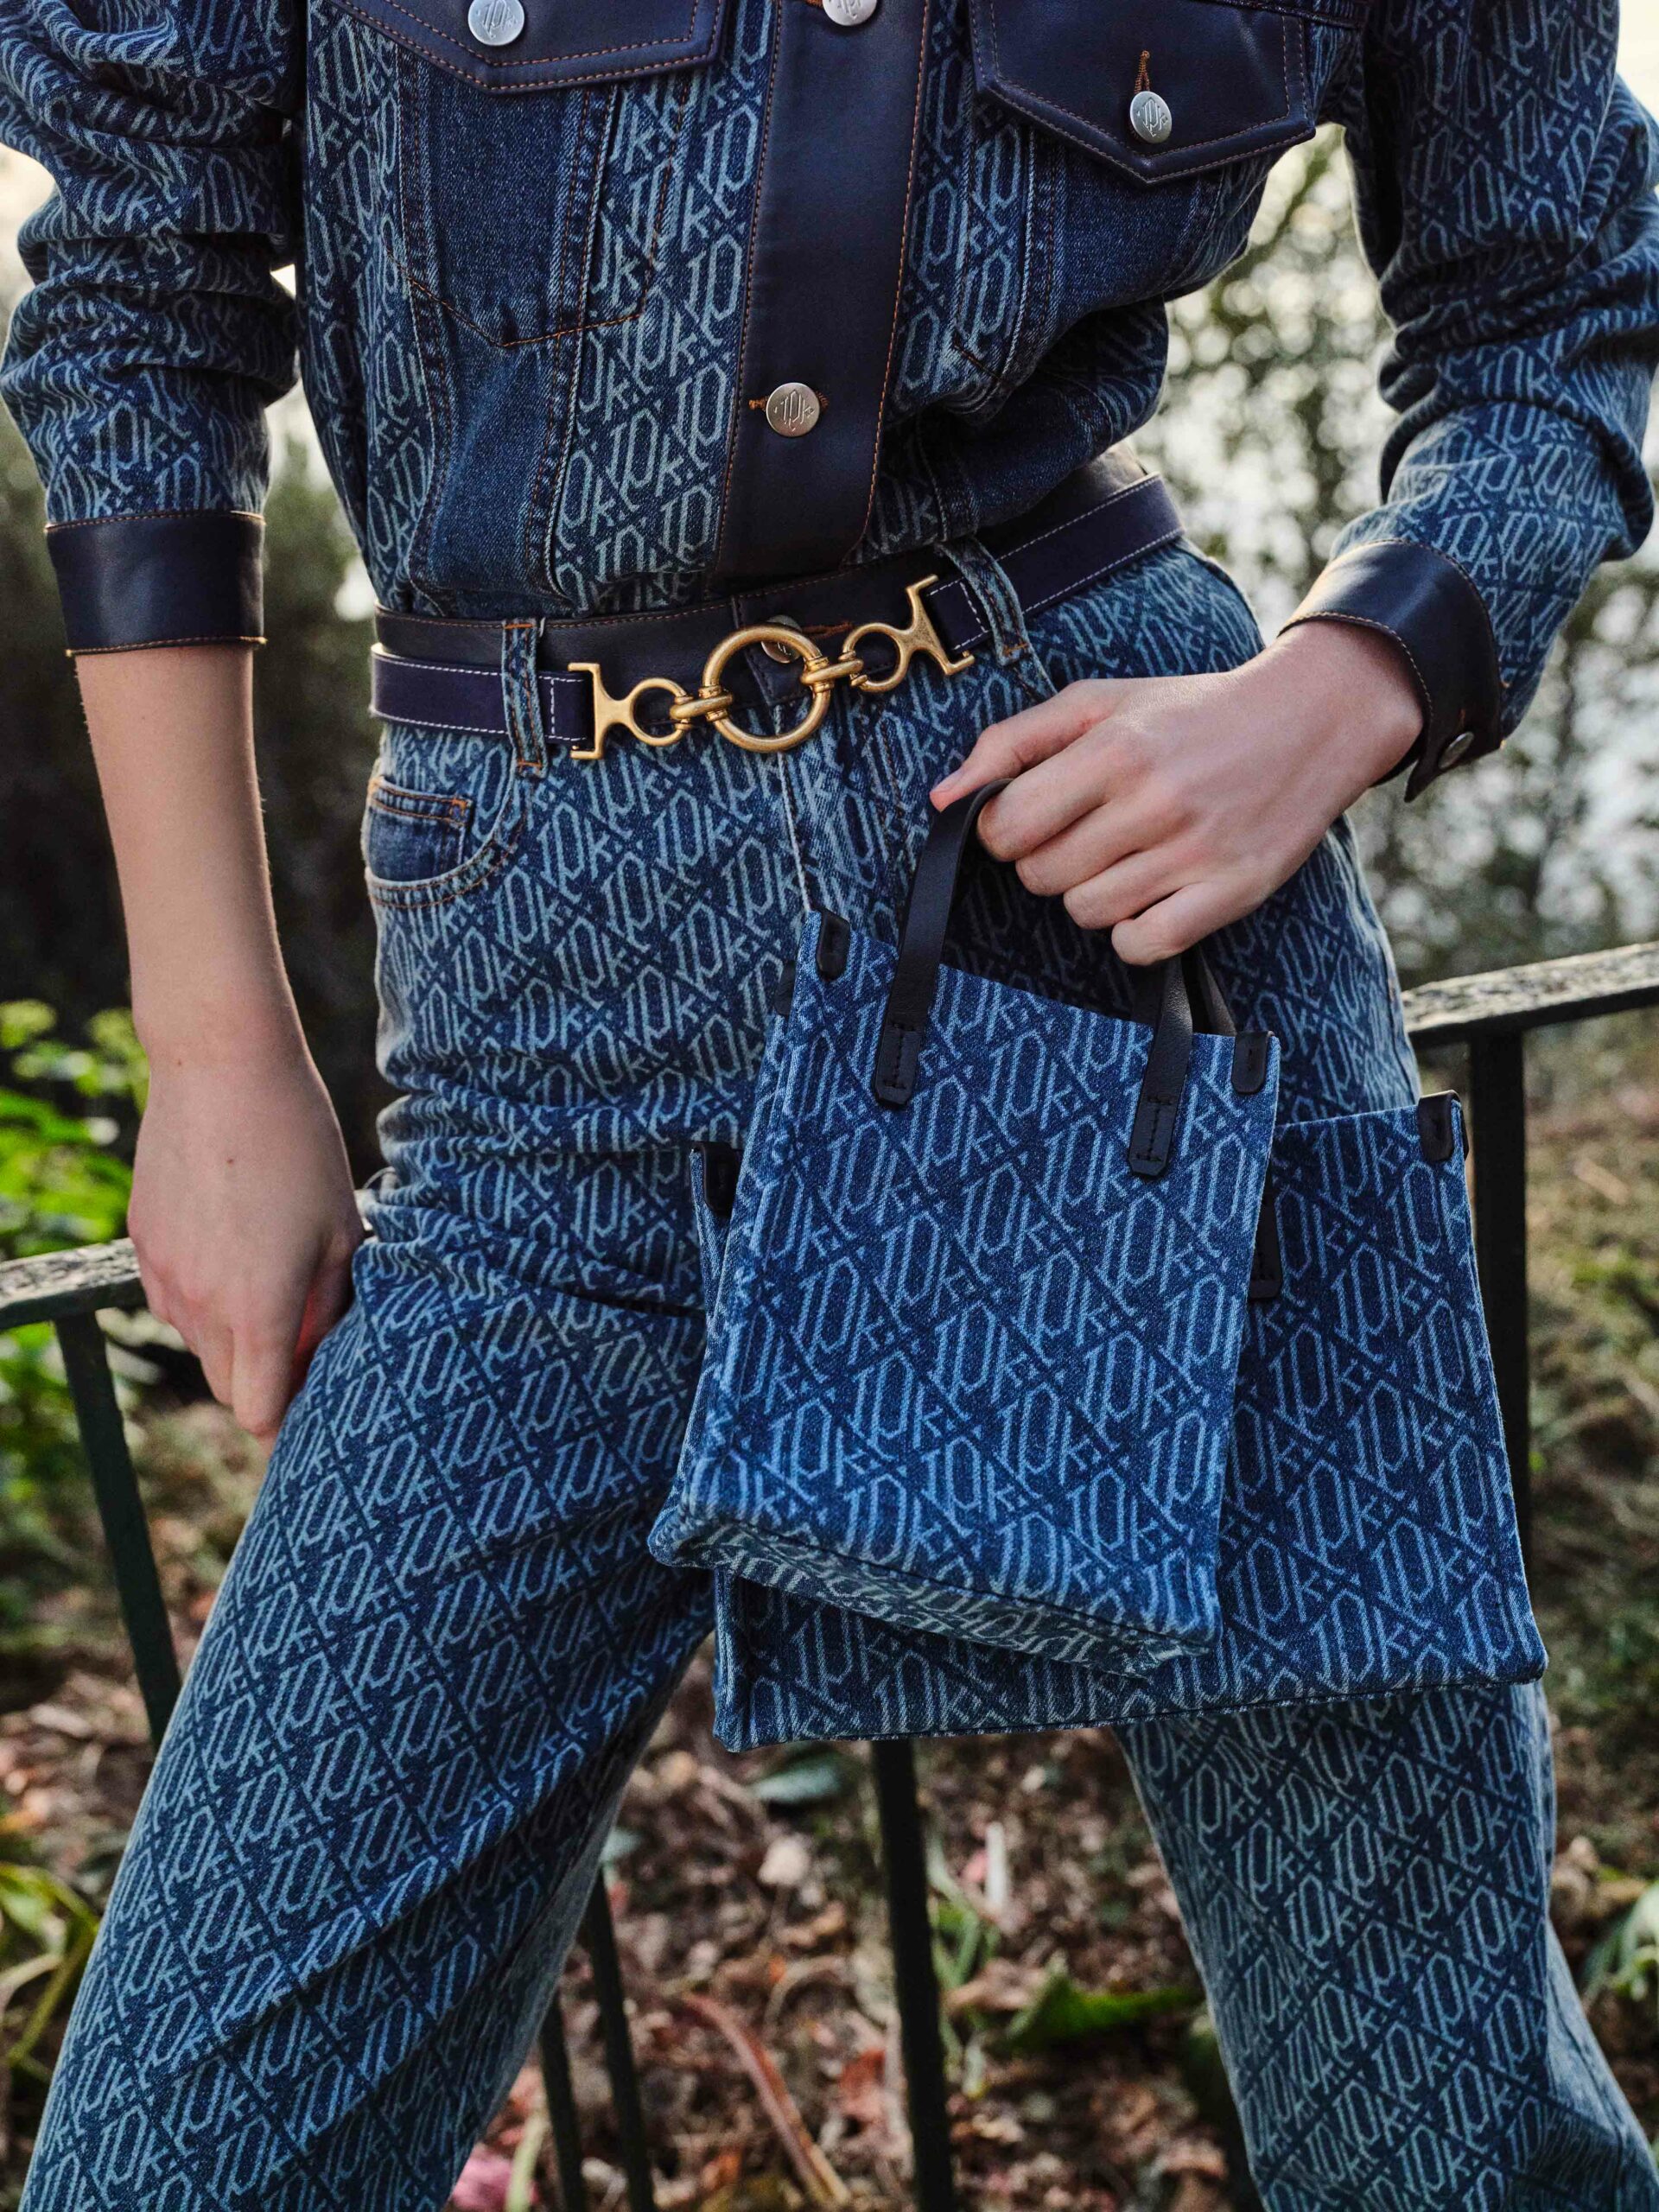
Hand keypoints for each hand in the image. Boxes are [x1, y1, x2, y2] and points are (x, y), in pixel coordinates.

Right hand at [128, 1037, 362, 1444]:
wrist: (219, 1069)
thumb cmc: (299, 1145)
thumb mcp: (342, 1228)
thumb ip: (332, 1304)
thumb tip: (325, 1354)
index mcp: (260, 1306)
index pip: (261, 1410)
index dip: (289, 1422)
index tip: (317, 1418)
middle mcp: (203, 1303)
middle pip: (230, 1386)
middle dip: (267, 1384)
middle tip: (309, 1353)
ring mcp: (165, 1275)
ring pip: (200, 1344)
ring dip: (235, 1339)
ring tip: (276, 1285)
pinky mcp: (144, 1245)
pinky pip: (173, 1303)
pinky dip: (204, 1301)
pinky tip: (236, 1253)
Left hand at [929, 621, 1422, 962]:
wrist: (1309, 722)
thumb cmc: (1188, 714)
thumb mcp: (1098, 703)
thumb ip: (1011, 744)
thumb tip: (942, 801)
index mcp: (1114, 748)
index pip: (1007, 827)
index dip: (1005, 831)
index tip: (1032, 819)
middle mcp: (1154, 800)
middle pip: (1042, 876)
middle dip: (1049, 861)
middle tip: (1089, 834)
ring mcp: (1195, 851)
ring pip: (1087, 914)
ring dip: (1092, 895)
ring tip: (1127, 857)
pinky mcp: (1231, 892)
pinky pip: (1143, 945)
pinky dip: (1136, 932)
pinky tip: (1153, 894)